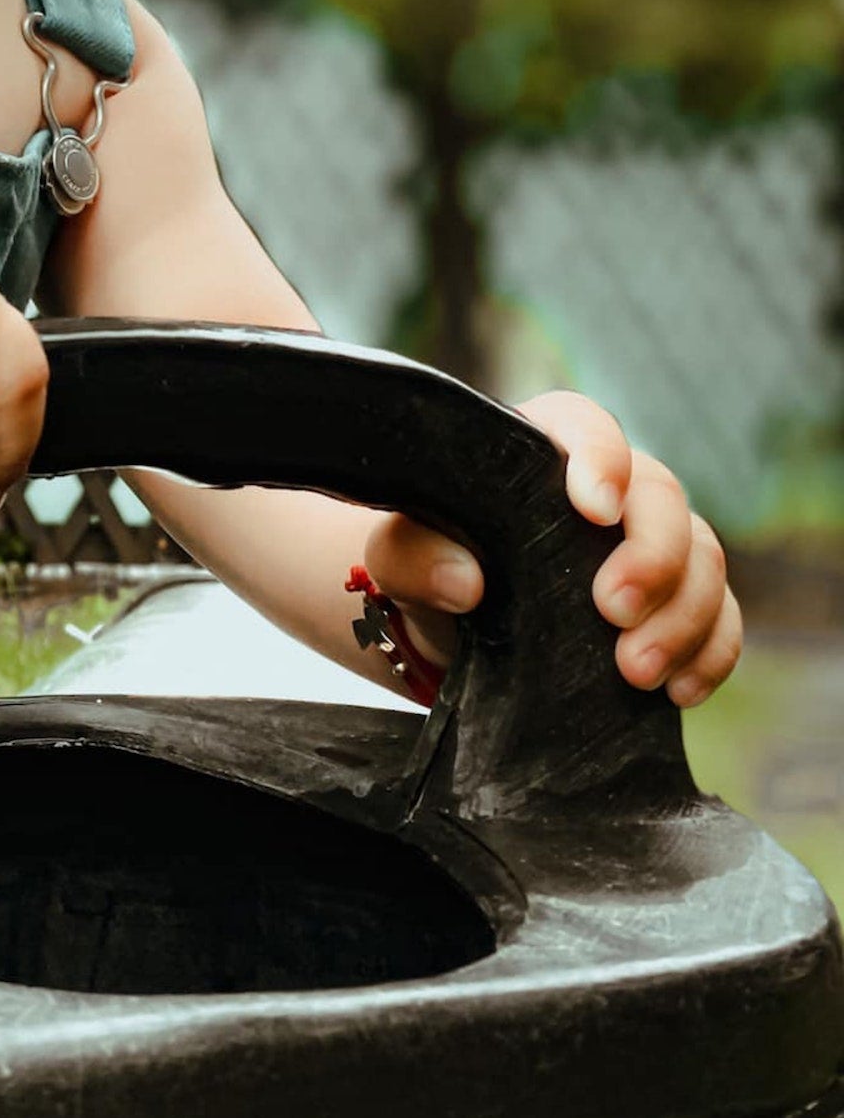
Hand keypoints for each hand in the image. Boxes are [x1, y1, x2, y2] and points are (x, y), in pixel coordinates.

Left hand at [360, 388, 740, 707]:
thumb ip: (412, 556)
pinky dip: (711, 652)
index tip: (595, 508)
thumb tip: (465, 582)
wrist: (448, 628)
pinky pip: (721, 617)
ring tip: (635, 672)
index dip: (601, 458)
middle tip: (613, 611)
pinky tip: (681, 692)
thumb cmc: (426, 565)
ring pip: (704, 556)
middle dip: (653, 555)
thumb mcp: (397, 556)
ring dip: (683, 615)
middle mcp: (610, 488)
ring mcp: (648, 544)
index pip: (586, 426)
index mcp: (540, 449)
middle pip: (661, 495)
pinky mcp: (673, 604)